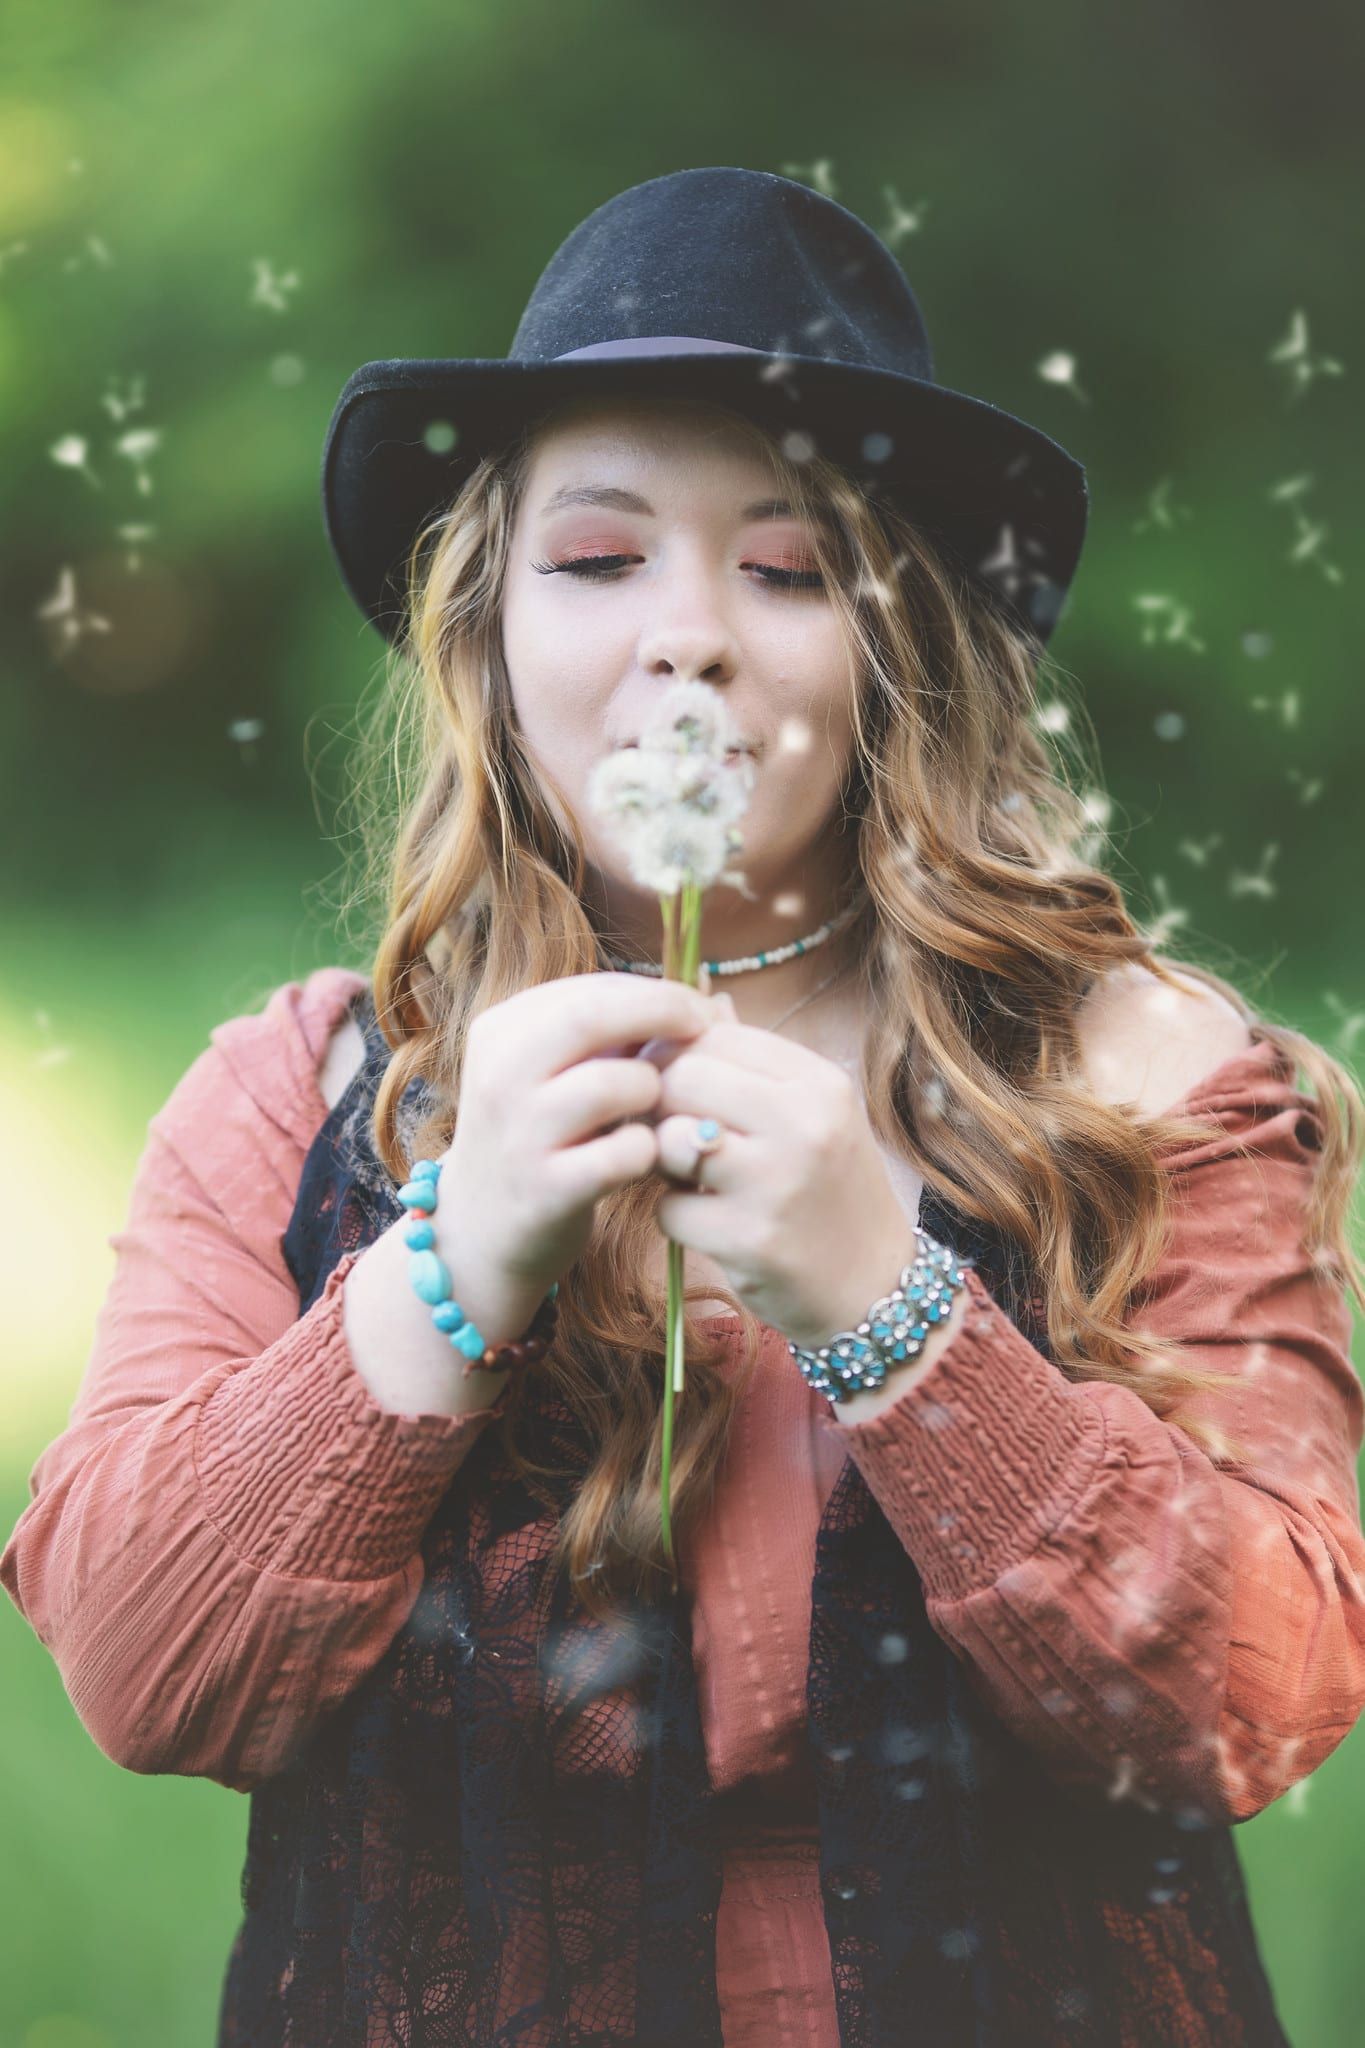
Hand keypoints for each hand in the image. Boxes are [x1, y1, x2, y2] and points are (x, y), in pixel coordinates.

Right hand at [438, 971, 716, 1295]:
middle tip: (704, 1030)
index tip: (695, 1008)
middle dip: (662, 1013)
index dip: (655, 992)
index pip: (589, 990)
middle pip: (592, 1016)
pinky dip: (646, 1150)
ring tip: (653, 1111)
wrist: (480, 1230)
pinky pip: (622, 1153)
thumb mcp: (550, 1074)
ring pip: (613, 1084)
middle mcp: (500, 1077)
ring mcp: (519, 1135)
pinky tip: (641, 1156)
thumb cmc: (539, 1137)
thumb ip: (607, 1036)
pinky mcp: (544, 1190)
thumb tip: (703, 1003)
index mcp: (500, 1034)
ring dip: (653, 1092)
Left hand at [646, 1010, 917, 1347]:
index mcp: (818, 1083)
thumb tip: (696, 1004)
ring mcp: (777, 1184)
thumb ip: (753, 1064)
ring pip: (667, 1141)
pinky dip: (677, 1218)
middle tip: (671, 1131)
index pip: (713, 1034)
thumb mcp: (813, 1113)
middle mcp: (804, 1124)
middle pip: (681, 1078)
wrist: (874, 1287)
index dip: (675, 1055)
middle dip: (661, 1104)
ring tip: (693, 1177)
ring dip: (664, 1161)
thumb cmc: (830, 1189)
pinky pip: (668, 1210)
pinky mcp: (750, 1240)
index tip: (673, 1084)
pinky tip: (709, 1223)